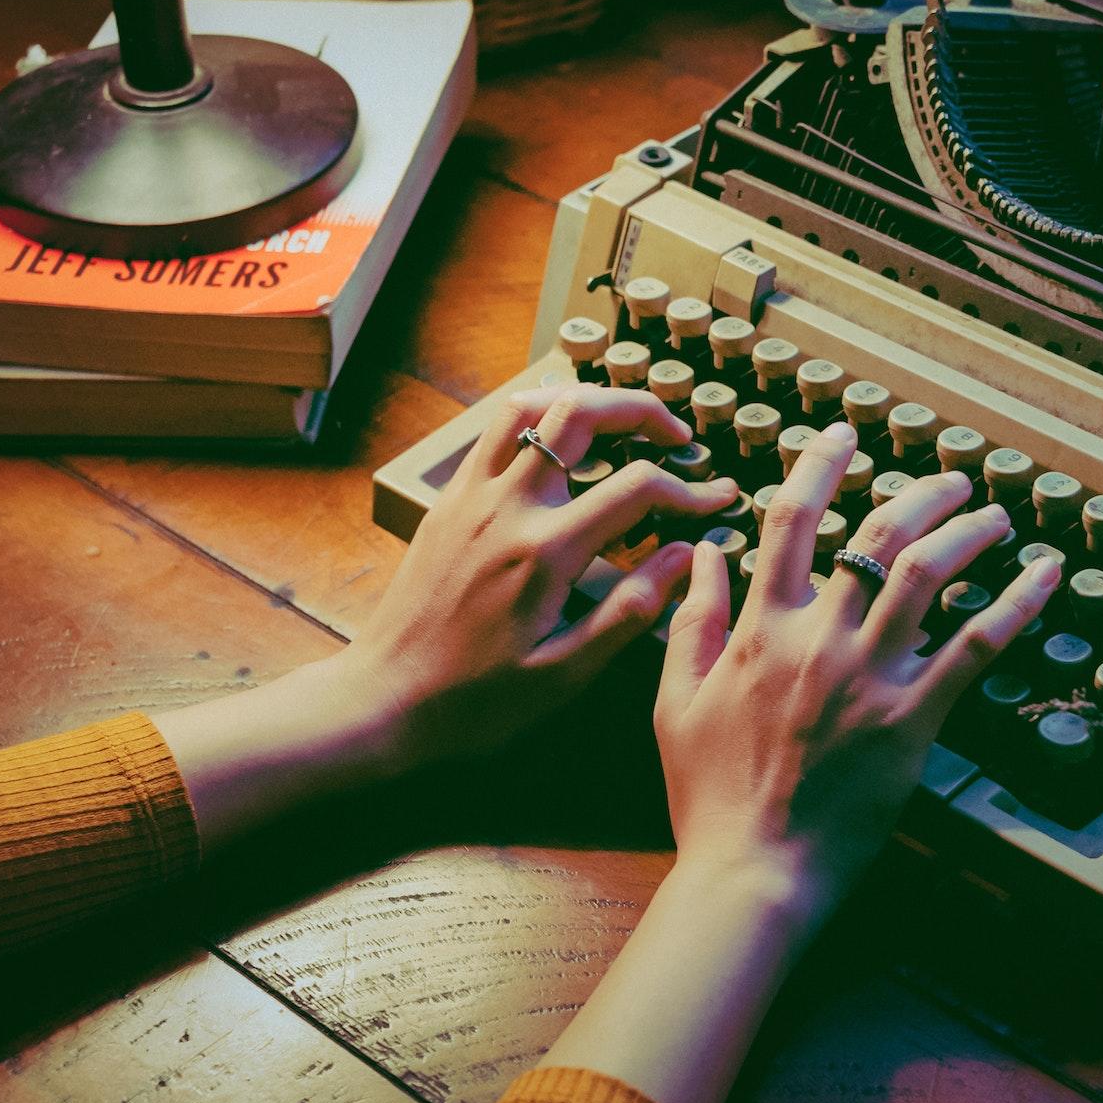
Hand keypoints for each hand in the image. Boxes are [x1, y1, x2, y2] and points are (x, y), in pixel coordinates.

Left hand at [157, 383, 736, 853]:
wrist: (384, 700)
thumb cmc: (474, 701)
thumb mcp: (564, 674)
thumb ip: (630, 610)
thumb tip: (682, 555)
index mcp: (544, 552)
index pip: (637, 488)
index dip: (689, 489)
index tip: (718, 499)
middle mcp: (506, 507)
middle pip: (580, 413)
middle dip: (640, 410)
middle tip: (677, 435)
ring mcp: (470, 496)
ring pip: (530, 405)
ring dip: (583, 401)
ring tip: (620, 424)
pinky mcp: (448, 501)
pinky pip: (494, 431)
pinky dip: (536, 418)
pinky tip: (560, 446)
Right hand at [654, 420, 1061, 923]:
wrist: (751, 871)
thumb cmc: (709, 794)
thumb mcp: (675, 700)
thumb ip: (692, 620)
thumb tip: (704, 553)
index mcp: (760, 628)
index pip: (791, 520)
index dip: (819, 465)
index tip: (842, 434)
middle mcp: (819, 638)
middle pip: (877, 535)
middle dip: (919, 492)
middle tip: (951, 477)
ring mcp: (870, 677)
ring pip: (928, 575)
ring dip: (968, 531)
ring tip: (993, 511)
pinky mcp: (913, 721)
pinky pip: (974, 649)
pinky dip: (1014, 605)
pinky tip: (1043, 575)